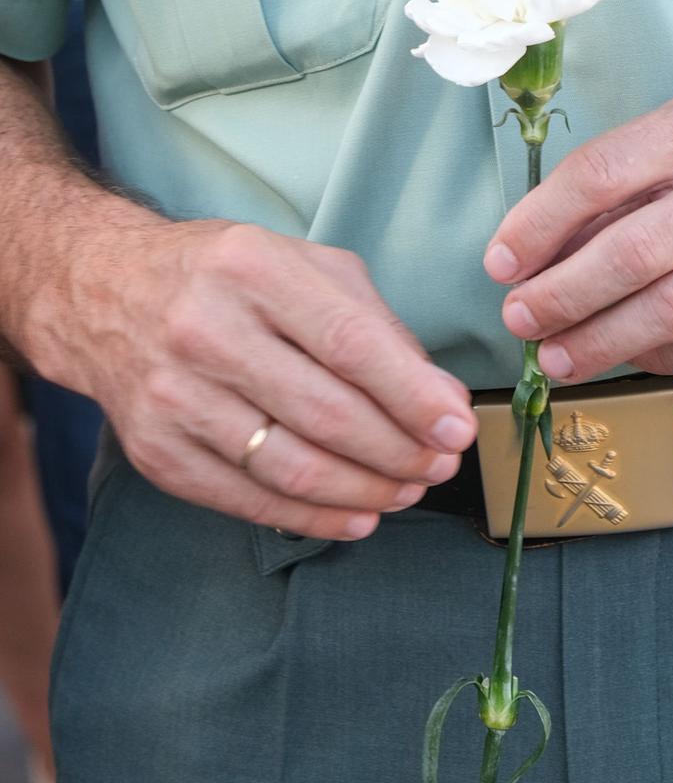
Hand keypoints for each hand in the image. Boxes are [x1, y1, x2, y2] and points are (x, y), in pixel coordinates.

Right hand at [32, 217, 476, 541]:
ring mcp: (174, 396)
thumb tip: (438, 396)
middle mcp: (206, 330)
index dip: (412, 395)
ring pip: (291, 466)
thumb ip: (374, 323)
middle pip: (326, 413)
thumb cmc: (227, 278)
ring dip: (365, 491)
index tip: (457, 428)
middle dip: (400, 451)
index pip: (349, 343)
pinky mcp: (156, 452)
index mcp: (253, 269)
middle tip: (442, 465)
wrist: (105, 293)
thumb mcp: (303, 265)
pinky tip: (357, 515)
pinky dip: (314, 517)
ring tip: (408, 490)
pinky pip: (249, 499)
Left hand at [482, 73, 672, 380]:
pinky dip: (664, 358)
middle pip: (632, 255)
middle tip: (517, 321)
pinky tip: (633, 355)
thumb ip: (628, 175)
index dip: (539, 225)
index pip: (602, 175)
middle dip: (560, 297)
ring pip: (671, 312)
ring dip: (599, 342)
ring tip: (557, 356)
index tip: (500, 262)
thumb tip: (541, 245)